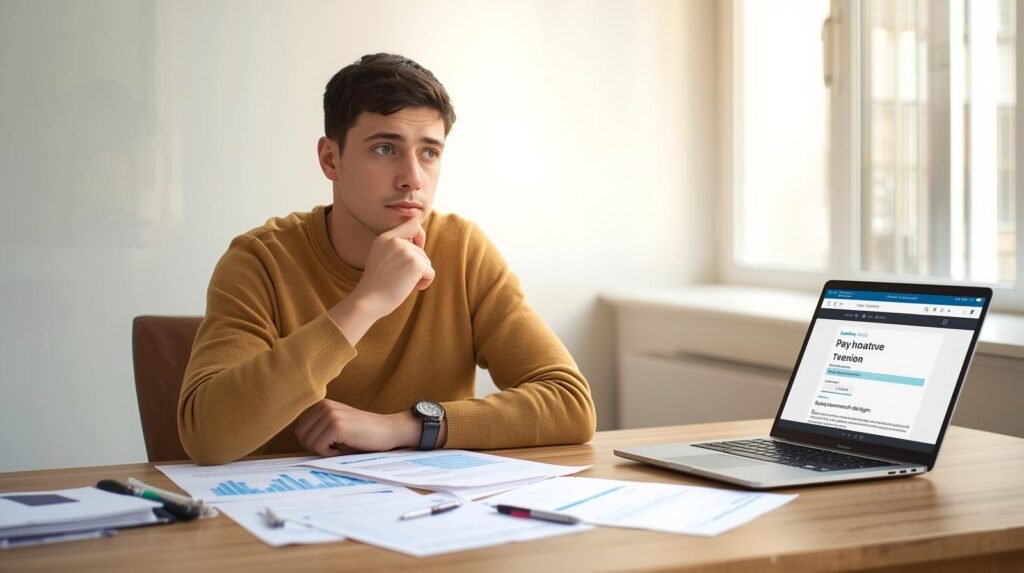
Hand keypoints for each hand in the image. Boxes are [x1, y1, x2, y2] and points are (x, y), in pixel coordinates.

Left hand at [293, 399, 420, 455]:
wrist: (389, 431)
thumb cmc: (363, 434)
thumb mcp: (337, 426)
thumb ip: (319, 429)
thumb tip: (299, 442)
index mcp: (322, 404)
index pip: (300, 429)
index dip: (313, 442)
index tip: (331, 443)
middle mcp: (324, 406)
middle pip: (301, 436)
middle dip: (315, 447)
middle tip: (335, 447)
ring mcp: (330, 414)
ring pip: (309, 443)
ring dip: (324, 451)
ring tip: (342, 445)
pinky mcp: (336, 425)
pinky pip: (319, 447)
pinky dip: (330, 453)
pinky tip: (345, 448)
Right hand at [329, 218, 434, 343]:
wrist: (368, 301)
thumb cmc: (376, 286)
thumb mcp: (382, 258)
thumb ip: (396, 249)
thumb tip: (419, 247)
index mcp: (384, 238)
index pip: (413, 224)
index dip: (420, 237)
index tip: (416, 251)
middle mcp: (395, 241)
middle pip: (421, 249)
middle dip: (418, 265)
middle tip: (404, 278)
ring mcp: (405, 251)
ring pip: (426, 261)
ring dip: (420, 275)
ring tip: (404, 283)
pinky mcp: (415, 264)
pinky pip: (431, 272)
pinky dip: (426, 282)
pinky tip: (413, 288)